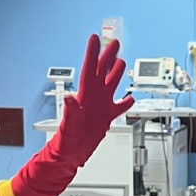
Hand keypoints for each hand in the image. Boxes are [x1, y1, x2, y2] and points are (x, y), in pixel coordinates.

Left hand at [11, 36, 133, 195]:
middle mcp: (92, 98)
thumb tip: (70, 98)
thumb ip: (71, 111)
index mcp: (84, 97)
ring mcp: (99, 107)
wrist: (69, 157)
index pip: (90, 69)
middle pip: (102, 72)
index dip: (92, 53)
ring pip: (111, 85)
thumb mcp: (68, 126)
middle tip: (114, 42)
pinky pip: (118, 107)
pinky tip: (130, 97)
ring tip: (121, 62)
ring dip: (116, 73)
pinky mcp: (105, 118)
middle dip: (108, 56)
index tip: (95, 38)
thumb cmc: (65, 143)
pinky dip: (125, 102)